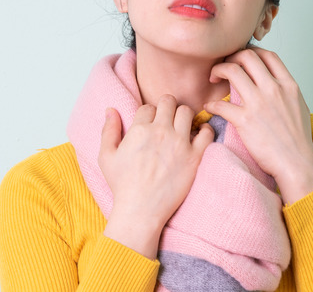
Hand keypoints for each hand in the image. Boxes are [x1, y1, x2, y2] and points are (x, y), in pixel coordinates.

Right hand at [99, 95, 213, 258]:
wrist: (141, 210)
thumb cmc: (122, 185)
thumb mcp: (106, 156)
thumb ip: (108, 130)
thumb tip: (110, 109)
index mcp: (139, 130)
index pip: (148, 106)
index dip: (149, 113)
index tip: (151, 124)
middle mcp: (160, 132)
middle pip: (169, 101)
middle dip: (167, 107)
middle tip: (167, 119)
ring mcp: (179, 144)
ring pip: (187, 112)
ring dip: (184, 115)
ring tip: (182, 126)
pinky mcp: (194, 157)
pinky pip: (207, 133)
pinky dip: (204, 130)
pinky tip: (198, 136)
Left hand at [204, 47, 312, 204]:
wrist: (296, 163)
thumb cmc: (298, 140)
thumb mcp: (299, 106)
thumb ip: (286, 91)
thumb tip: (275, 83)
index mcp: (288, 85)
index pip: (267, 55)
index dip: (251, 51)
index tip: (242, 59)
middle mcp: (273, 89)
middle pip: (247, 56)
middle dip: (231, 57)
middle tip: (224, 66)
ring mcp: (258, 103)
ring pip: (231, 71)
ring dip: (218, 71)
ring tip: (213, 79)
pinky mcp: (245, 120)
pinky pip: (221, 103)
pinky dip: (212, 104)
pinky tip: (210, 107)